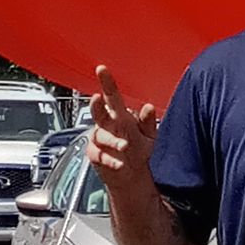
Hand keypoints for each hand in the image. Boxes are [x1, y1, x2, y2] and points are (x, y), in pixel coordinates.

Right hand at [86, 64, 156, 191]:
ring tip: (124, 145)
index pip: (112, 95)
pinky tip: (118, 164)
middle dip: (96, 104)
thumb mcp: (149, 136)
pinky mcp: (95, 155)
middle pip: (98, 111)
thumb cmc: (139, 149)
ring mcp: (99, 140)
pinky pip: (99, 155)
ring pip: (101, 135)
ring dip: (112, 140)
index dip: (106, 81)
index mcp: (120, 115)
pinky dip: (109, 159)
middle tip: (97, 98)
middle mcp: (107, 125)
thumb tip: (149, 107)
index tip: (101, 69)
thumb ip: (148, 122)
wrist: (131, 175)